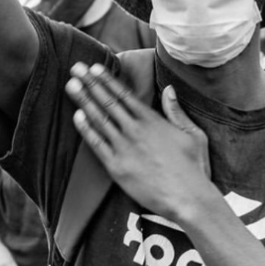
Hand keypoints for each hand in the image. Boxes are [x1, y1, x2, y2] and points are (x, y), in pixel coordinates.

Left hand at [65, 62, 212, 221]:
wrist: (187, 198)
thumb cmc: (193, 167)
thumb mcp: (192, 134)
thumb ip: (177, 111)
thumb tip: (169, 88)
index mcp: (152, 120)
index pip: (124, 94)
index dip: (107, 80)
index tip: (94, 67)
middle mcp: (135, 130)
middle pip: (108, 101)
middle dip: (90, 83)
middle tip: (75, 68)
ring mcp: (124, 148)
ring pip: (99, 119)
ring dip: (83, 100)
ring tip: (71, 85)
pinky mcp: (117, 167)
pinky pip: (97, 144)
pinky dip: (86, 129)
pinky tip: (76, 116)